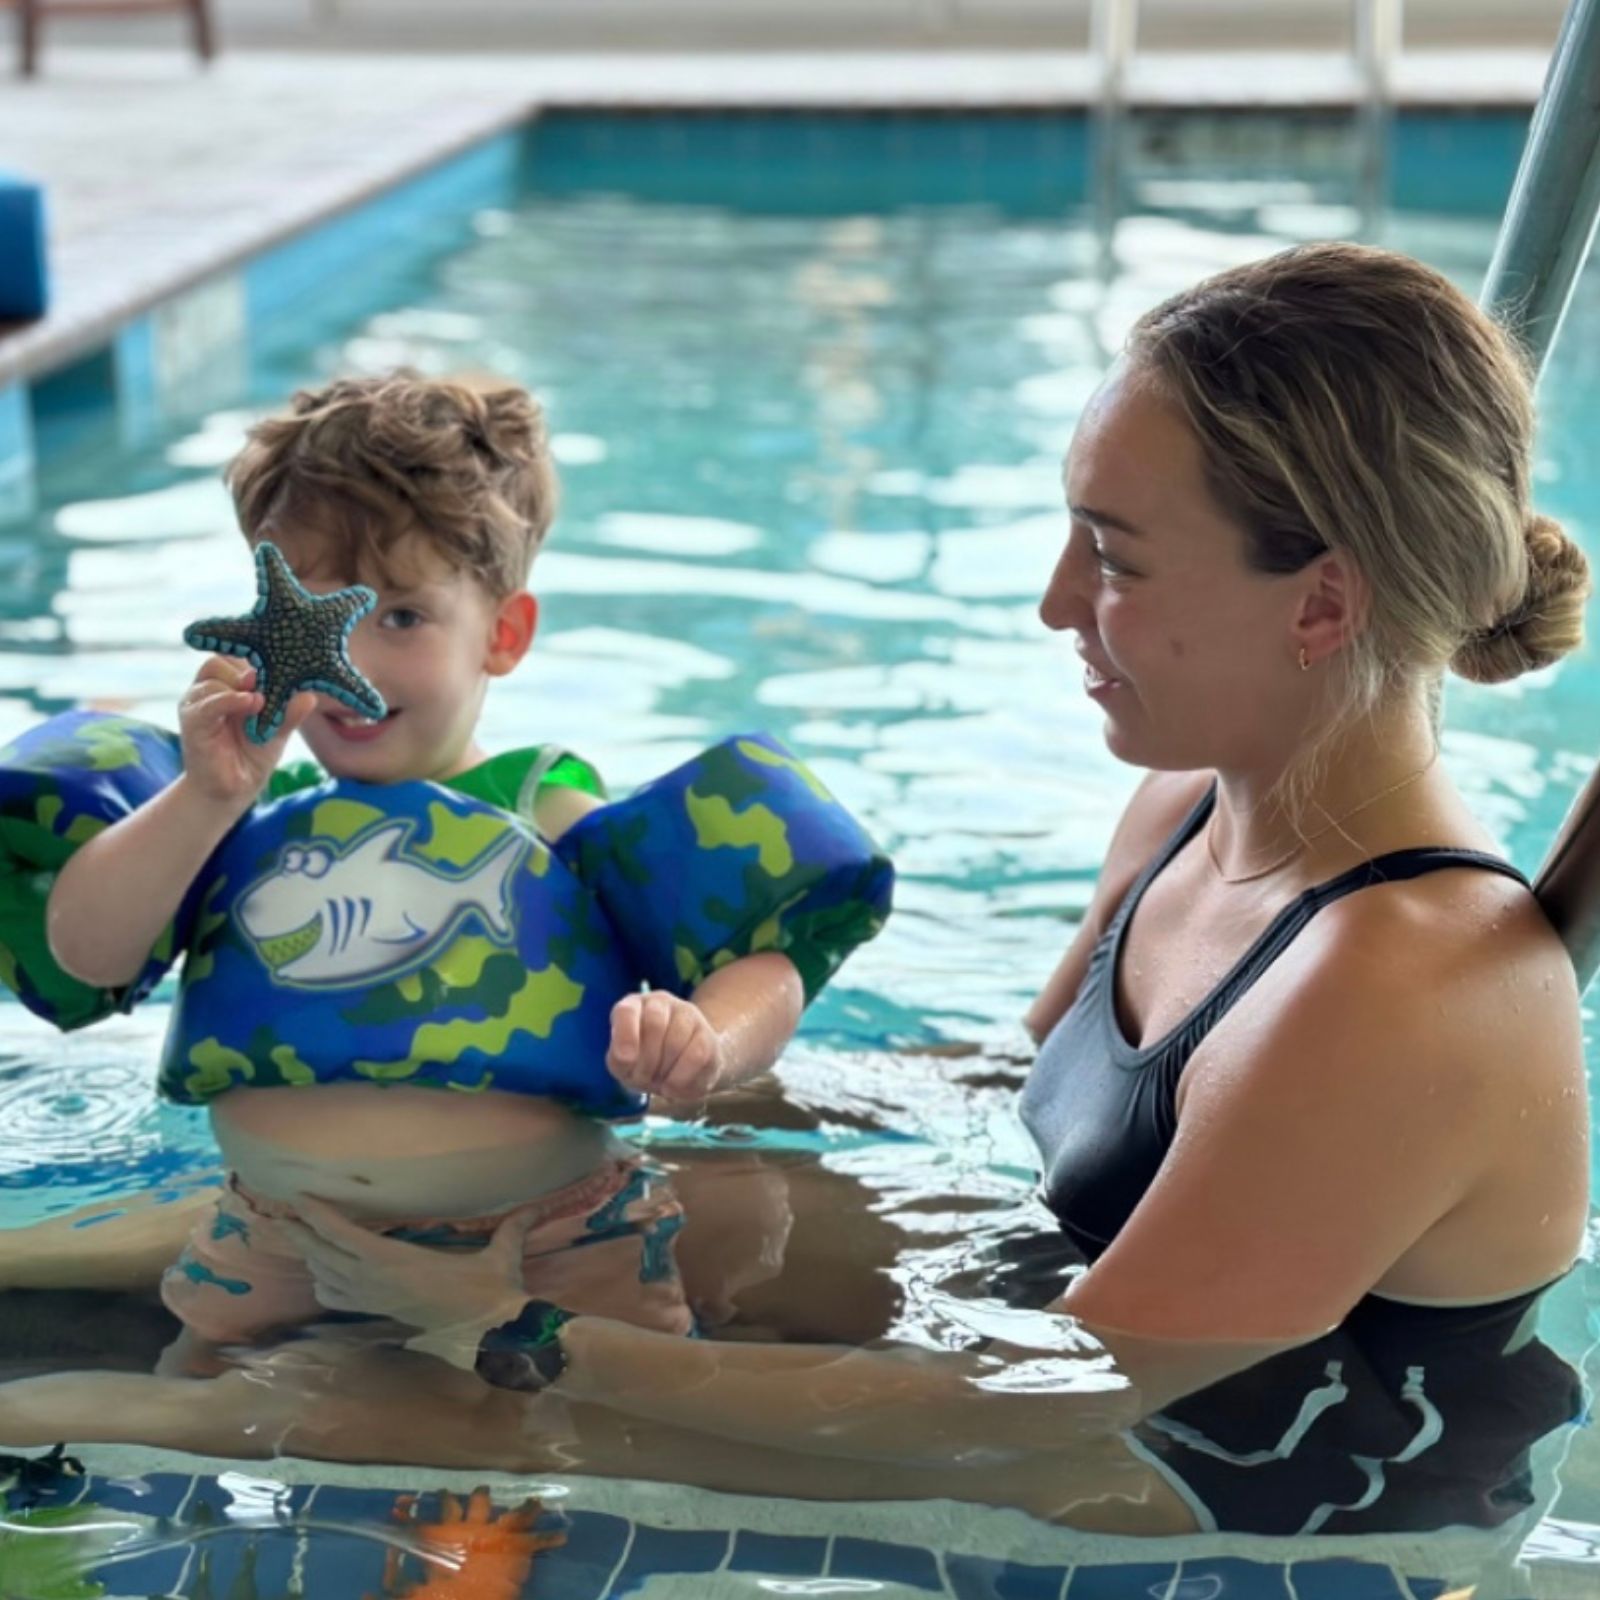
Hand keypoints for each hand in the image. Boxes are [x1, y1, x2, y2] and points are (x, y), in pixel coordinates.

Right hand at [178, 656, 313, 806]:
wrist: (234, 788)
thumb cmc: (254, 752)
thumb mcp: (278, 728)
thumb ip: (289, 710)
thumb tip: (310, 695)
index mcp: (229, 683)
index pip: (236, 654)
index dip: (256, 654)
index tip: (281, 656)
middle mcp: (210, 688)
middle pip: (222, 659)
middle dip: (247, 666)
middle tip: (269, 678)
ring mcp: (198, 703)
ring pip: (215, 675)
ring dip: (241, 684)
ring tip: (263, 699)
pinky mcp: (193, 721)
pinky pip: (208, 702)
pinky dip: (230, 699)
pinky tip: (252, 703)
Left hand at [278, 1196, 534, 1370]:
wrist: (487, 1337)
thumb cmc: (491, 1293)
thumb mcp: (502, 1255)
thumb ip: (515, 1227)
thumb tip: (539, 1206)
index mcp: (399, 1262)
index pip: (346, 1236)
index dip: (320, 1217)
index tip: (298, 1200)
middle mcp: (380, 1282)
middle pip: (325, 1256)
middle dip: (300, 1234)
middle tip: (276, 1215)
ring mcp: (378, 1300)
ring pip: (327, 1277)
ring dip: (310, 1256)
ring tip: (294, 1236)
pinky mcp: (382, 1313)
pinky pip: (339, 1297)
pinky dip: (325, 1282)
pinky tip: (322, 1273)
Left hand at [608, 991, 727, 1101]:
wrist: (682, 1071)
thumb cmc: (645, 1064)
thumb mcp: (624, 1066)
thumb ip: (619, 1061)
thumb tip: (627, 1058)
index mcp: (633, 1007)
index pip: (626, 1011)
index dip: (626, 1035)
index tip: (627, 1060)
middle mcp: (660, 1002)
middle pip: (654, 1025)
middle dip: (648, 1061)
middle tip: (646, 1079)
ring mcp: (687, 1013)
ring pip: (676, 1041)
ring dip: (665, 1072)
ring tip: (662, 1081)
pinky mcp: (707, 1034)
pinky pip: (697, 1056)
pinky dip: (683, 1078)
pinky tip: (676, 1084)